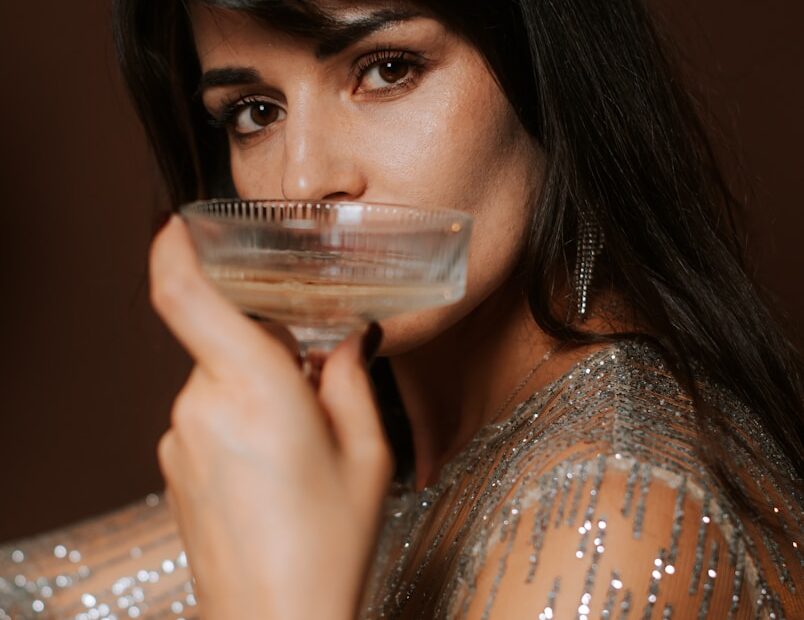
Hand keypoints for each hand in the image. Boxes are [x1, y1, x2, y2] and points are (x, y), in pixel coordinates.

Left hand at [150, 216, 392, 618]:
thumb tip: (350, 339)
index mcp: (254, 391)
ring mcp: (180, 438)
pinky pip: (207, 411)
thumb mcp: (368, 455)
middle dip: (269, 344)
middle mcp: (202, 406)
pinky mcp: (174, 463)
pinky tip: (276, 463)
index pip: (185, 297)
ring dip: (258, 384)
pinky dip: (240, 414)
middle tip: (316, 382)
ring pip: (217, 375)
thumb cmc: (328, 545)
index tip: (181, 222)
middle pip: (223, 336)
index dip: (173, 248)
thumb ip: (354, 379)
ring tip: (301, 440)